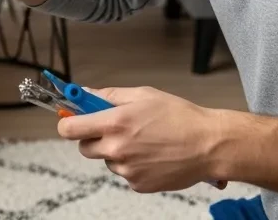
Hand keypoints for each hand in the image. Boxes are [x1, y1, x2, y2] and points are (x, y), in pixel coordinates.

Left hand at [56, 86, 228, 192]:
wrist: (209, 145)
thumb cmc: (180, 116)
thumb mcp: (143, 95)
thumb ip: (109, 95)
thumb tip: (86, 93)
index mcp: (114, 123)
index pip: (70, 129)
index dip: (68, 124)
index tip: (71, 120)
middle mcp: (116, 149)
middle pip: (84, 148)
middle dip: (93, 138)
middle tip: (112, 130)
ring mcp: (127, 169)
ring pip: (107, 161)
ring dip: (116, 153)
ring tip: (144, 142)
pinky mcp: (138, 184)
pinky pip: (125, 174)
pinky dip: (133, 166)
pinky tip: (152, 155)